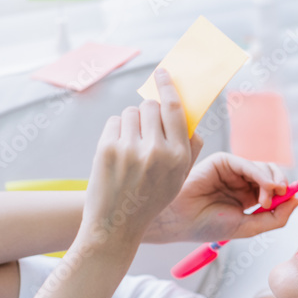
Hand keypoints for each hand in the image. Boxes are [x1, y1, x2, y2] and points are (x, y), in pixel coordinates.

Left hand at [78, 68, 202, 249]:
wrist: (117, 224)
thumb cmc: (150, 200)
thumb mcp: (178, 179)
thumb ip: (188, 148)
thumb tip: (188, 117)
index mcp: (179, 157)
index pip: (174, 109)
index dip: (168, 86)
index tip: (163, 73)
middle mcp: (157, 151)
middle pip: (151, 106)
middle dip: (148, 112)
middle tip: (144, 131)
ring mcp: (131, 149)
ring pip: (131, 112)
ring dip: (131, 123)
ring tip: (130, 147)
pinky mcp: (108, 149)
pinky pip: (115, 122)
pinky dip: (116, 132)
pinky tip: (117, 153)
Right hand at [143, 152, 297, 243]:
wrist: (181, 222)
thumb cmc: (208, 226)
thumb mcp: (250, 227)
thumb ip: (275, 217)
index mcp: (247, 197)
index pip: (274, 188)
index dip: (287, 191)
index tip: (296, 196)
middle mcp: (241, 182)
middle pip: (272, 174)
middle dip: (280, 186)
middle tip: (276, 201)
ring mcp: (233, 171)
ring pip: (264, 168)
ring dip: (271, 183)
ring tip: (264, 202)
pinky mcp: (223, 161)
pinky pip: (248, 164)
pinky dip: (261, 175)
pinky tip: (264, 189)